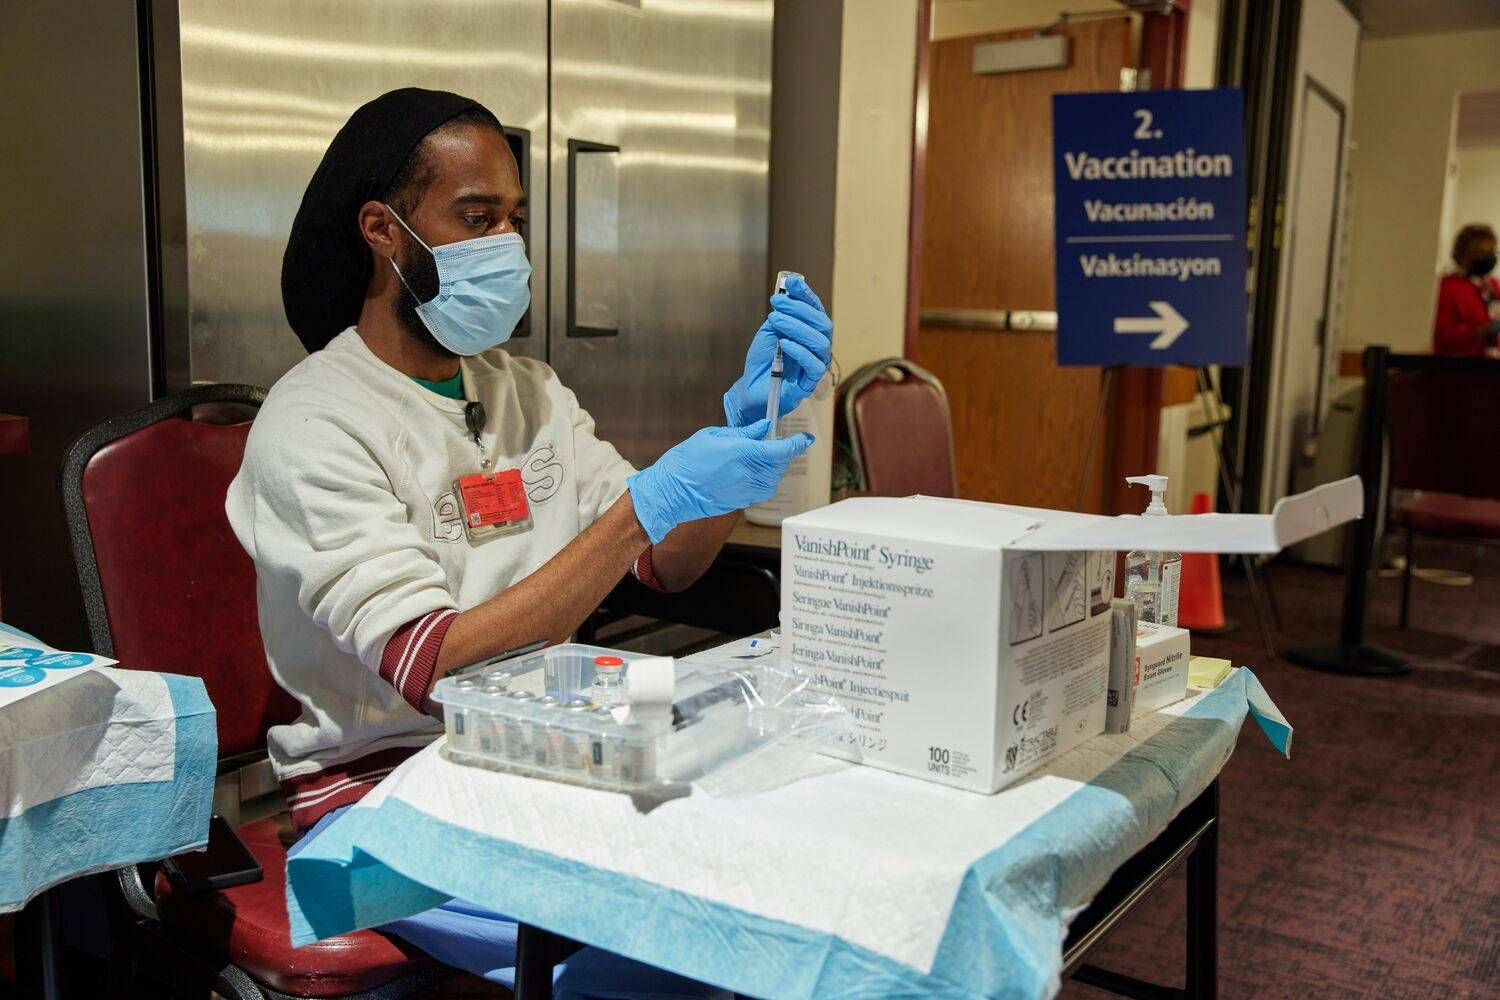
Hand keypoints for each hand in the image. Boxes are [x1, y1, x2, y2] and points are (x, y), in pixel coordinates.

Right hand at [627, 420, 813, 542]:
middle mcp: (748, 473)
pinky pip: (762, 490)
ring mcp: (745, 490)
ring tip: (761, 459)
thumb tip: (764, 427)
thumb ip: (743, 432)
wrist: (671, 492)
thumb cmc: (686, 460)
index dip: (797, 443)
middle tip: (774, 444)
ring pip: (773, 479)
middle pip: (780, 465)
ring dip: (773, 469)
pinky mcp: (740, 502)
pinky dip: (763, 480)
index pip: (781, 449)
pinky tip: (750, 473)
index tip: (806, 438)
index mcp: (742, 452)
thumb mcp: (713, 435)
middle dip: (782, 454)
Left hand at [723, 273, 833, 427]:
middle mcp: (817, 348)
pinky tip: (784, 343)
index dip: (806, 295)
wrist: (750, 388)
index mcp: (810, 333)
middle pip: (823, 324)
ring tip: (776, 320)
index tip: (791, 282)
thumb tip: (787, 293)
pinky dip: (800, 351)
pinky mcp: (808, 384)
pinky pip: (813, 366)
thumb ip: (780, 315)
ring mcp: (815, 365)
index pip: (816, 310)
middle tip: (777, 303)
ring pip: (820, 343)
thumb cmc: (763, 360)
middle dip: (800, 309)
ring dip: (797, 327)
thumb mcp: (769, 331)